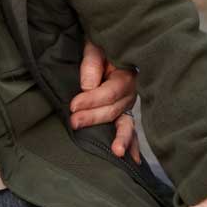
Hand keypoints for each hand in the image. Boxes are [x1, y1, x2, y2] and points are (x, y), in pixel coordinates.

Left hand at [69, 40, 139, 161]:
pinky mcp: (125, 112)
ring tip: (117, 152)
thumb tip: (87, 86)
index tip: (73, 106)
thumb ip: (91, 63)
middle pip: (114, 109)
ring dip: (121, 138)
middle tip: (75, 122)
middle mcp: (131, 92)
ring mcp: (129, 104)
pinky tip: (133, 160)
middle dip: (94, 118)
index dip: (91, 100)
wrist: (112, 46)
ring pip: (126, 122)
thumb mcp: (95, 46)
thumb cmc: (101, 46)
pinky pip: (130, 129)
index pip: (109, 92)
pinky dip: (132, 144)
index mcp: (125, 74)